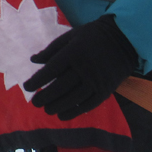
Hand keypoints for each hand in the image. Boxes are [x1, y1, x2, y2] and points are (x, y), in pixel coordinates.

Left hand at [22, 15, 137, 119]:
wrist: (125, 39)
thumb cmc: (92, 36)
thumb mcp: (71, 36)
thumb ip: (51, 49)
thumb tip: (33, 60)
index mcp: (73, 52)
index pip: (51, 70)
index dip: (37, 81)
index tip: (27, 87)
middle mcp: (84, 68)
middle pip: (60, 87)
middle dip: (45, 97)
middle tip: (35, 103)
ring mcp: (96, 80)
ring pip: (73, 98)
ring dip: (57, 106)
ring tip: (47, 110)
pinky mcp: (105, 90)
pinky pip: (88, 105)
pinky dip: (74, 112)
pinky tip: (63, 115)